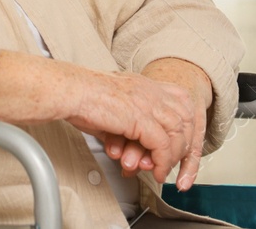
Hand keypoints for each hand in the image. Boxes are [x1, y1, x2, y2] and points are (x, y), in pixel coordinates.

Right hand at [65, 70, 206, 190]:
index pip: (180, 99)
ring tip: (162, 170)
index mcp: (143, 84)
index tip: (177, 141)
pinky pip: (162, 146)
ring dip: (172, 156)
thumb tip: (126, 146)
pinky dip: (161, 162)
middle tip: (172, 160)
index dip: (183, 123)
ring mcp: (147, 102)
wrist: (69, 92)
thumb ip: (126, 123)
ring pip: (178, 134)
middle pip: (186, 116)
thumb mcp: (111, 107)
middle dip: (184, 142)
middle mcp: (149, 90)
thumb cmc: (80, 98)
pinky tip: (154, 171)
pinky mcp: (140, 119)